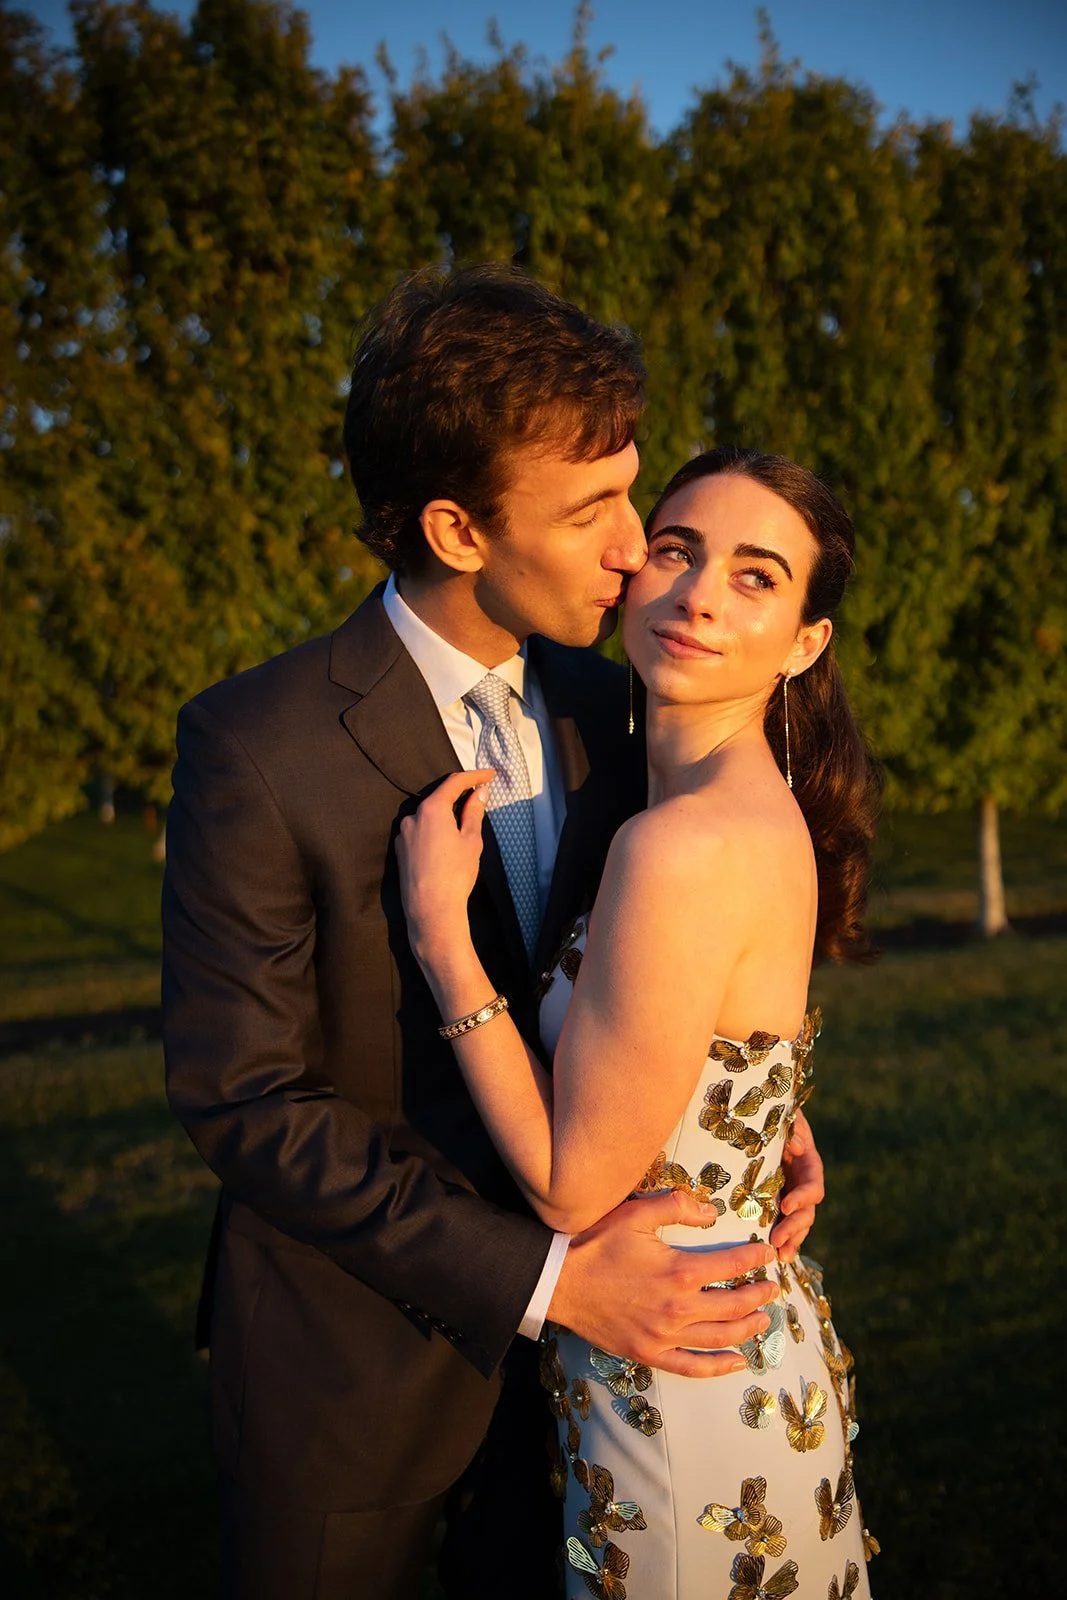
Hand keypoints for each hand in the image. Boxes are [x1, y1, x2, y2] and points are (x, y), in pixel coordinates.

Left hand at [396, 769, 494, 955]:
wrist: (430, 909)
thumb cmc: (455, 874)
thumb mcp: (471, 840)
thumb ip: (473, 812)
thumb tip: (479, 794)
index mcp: (431, 809)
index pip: (454, 782)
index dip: (474, 776)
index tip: (490, 774)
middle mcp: (412, 817)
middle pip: (438, 798)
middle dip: (459, 797)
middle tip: (480, 798)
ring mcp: (403, 834)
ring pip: (428, 817)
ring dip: (445, 816)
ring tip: (463, 827)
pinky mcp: (400, 851)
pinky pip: (420, 832)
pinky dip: (434, 831)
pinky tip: (445, 845)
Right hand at [547, 1190, 780, 1377]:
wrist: (560, 1282)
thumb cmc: (597, 1243)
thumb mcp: (636, 1214)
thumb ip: (677, 1207)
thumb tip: (712, 1212)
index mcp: (679, 1271)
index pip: (732, 1264)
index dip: (755, 1259)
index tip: (770, 1254)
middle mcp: (679, 1307)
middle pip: (734, 1304)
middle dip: (759, 1295)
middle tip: (772, 1288)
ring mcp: (665, 1335)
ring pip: (720, 1337)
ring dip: (748, 1329)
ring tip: (764, 1319)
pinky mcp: (649, 1353)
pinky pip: (692, 1367)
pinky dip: (718, 1367)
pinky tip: (737, 1361)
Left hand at [770, 1108, 824, 1263]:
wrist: (768, 1119)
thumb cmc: (778, 1116)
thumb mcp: (788, 1118)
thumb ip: (794, 1129)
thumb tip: (795, 1147)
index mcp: (809, 1165)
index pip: (812, 1186)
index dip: (802, 1198)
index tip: (786, 1205)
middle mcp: (804, 1184)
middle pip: (807, 1212)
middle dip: (794, 1228)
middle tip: (777, 1239)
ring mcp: (793, 1195)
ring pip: (799, 1224)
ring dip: (791, 1241)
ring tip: (780, 1256)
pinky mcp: (779, 1202)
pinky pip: (785, 1223)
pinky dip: (783, 1240)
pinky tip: (776, 1256)